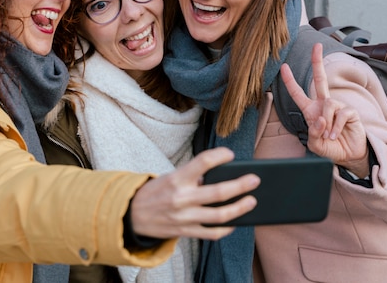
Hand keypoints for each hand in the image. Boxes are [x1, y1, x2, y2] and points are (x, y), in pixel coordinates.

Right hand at [129, 147, 258, 240]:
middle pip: (218, 192)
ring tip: (252, 201)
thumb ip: (192, 176)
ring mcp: (184, 218)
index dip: (219, 156)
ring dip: (240, 208)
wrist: (132, 215)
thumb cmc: (155, 192)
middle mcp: (181, 198)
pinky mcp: (186, 232)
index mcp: (177, 179)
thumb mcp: (170, 177)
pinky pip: (212, 233)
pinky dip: (227, 228)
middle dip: (241, 185)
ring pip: (219, 215)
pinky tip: (236, 221)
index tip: (230, 154)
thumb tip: (219, 175)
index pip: (202, 162)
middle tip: (255, 179)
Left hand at [280, 43, 368, 176]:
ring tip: (329, 136)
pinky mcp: (351, 112)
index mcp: (311, 110)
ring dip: (327, 122)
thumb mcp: (314, 144)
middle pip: (320, 79)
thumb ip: (313, 132)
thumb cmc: (329, 148)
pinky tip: (336, 135)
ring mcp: (338, 106)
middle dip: (317, 62)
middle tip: (317, 45)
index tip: (283, 66)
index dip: (290, 81)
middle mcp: (324, 104)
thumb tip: (321, 118)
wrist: (348, 156)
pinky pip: (342, 113)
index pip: (298, 93)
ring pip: (329, 103)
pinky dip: (336, 126)